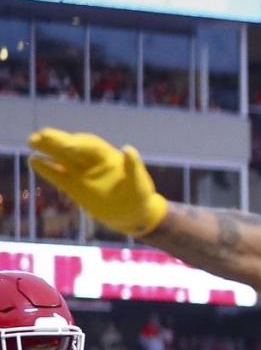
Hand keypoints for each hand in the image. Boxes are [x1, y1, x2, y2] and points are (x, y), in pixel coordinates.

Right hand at [27, 128, 167, 236]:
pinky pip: (58, 174)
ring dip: (47, 149)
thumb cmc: (139, 196)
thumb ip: (133, 167)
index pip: (91, 147)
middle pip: (72, 148)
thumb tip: (128, 149)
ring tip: (32, 141)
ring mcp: (81, 172)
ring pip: (62, 158)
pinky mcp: (73, 186)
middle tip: (41, 135)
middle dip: (58, 141)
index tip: (67, 144)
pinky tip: (33, 160)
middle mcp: (92, 162)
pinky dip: (46, 168)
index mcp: (108, 157)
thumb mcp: (139, 183)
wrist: (133, 214)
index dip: (79, 144)